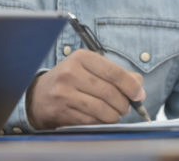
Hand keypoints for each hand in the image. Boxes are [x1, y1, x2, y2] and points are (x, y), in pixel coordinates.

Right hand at [25, 49, 144, 128]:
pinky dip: (101, 122)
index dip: (130, 85)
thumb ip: (116, 74)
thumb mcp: (90, 69)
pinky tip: (101, 118)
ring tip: (114, 113)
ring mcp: (64, 92)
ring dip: (114, 115)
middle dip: (123, 104)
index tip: (138, 94)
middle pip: (109, 92)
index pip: (114, 72)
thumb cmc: (71, 80)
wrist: (39, 95)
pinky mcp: (61, 111)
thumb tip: (139, 88)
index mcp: (82, 57)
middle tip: (126, 107)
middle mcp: (71, 72)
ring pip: (101, 109)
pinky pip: (90, 121)